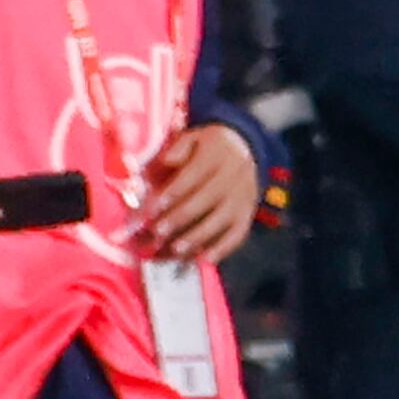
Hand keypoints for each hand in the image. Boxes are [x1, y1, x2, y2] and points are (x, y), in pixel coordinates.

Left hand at [143, 123, 260, 264]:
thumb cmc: (205, 147)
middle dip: (179, 217)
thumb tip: (164, 163)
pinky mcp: (248, 213)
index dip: (171, 193)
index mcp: (216, 154)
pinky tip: (202, 260)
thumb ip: (175, 150)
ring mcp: (244, 196)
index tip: (150, 208)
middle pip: (206, 200)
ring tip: (174, 249)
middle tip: (156, 232)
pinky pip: (238, 234)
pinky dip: (222, 248)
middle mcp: (234, 176)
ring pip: (222, 220)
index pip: (192, 176)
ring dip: (197, 236)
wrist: (244, 146)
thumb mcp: (190, 138)